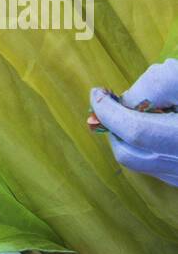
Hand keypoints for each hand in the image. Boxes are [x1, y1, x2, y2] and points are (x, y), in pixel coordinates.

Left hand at [90, 60, 177, 187]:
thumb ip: (154, 84)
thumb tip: (124, 100)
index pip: (134, 131)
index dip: (108, 111)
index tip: (97, 92)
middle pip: (131, 155)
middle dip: (113, 128)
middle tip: (111, 103)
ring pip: (142, 165)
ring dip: (128, 140)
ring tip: (134, 113)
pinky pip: (157, 168)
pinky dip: (146, 149)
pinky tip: (156, 127)